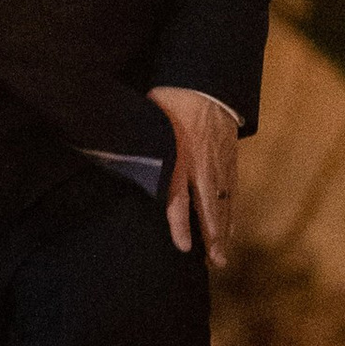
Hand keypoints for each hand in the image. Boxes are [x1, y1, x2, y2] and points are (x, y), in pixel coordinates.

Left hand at [152, 86, 238, 264]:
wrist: (205, 82)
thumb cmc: (169, 100)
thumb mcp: (147, 121)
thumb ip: (136, 147)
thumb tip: (111, 156)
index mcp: (178, 156)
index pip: (178, 197)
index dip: (180, 225)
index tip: (183, 248)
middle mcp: (201, 164)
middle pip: (209, 207)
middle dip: (212, 237)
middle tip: (215, 263)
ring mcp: (219, 163)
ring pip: (224, 202)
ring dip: (224, 230)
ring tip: (222, 256)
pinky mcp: (230, 159)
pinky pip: (232, 191)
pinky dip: (232, 212)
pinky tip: (231, 227)